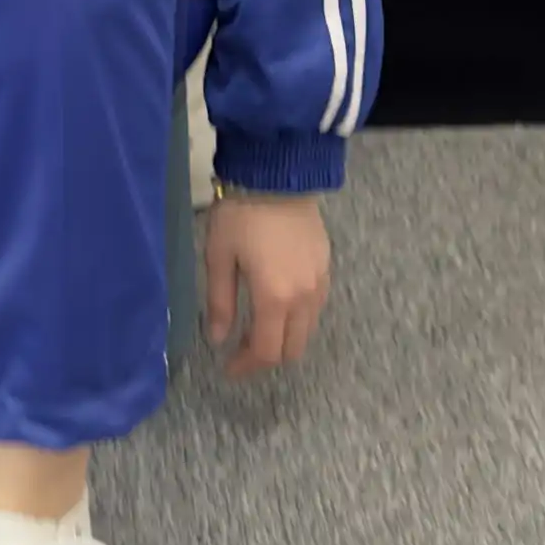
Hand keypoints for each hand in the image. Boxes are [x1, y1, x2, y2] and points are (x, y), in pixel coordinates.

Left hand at [205, 194, 330, 382]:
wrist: (277, 175)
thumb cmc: (240, 216)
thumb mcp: (219, 258)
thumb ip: (220, 303)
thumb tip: (218, 340)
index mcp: (274, 298)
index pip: (266, 351)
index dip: (247, 366)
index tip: (228, 368)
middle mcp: (304, 298)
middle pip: (292, 349)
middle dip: (266, 357)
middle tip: (241, 352)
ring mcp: (320, 284)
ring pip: (307, 331)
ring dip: (283, 339)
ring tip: (256, 329)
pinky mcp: (327, 269)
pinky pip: (315, 309)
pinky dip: (296, 320)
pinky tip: (276, 308)